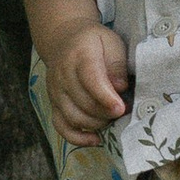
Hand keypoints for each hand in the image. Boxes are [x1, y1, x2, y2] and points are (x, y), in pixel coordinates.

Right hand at [39, 20, 130, 145]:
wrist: (64, 39)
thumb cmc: (94, 42)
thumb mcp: (112, 43)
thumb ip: (117, 64)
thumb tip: (120, 88)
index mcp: (80, 56)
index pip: (90, 79)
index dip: (106, 97)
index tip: (120, 108)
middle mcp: (62, 75)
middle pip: (84, 103)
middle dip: (107, 113)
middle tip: (125, 111)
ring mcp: (55, 92)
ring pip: (74, 118)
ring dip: (97, 124)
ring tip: (113, 118)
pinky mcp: (53, 104)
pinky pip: (61, 127)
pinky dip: (78, 138)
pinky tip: (96, 139)